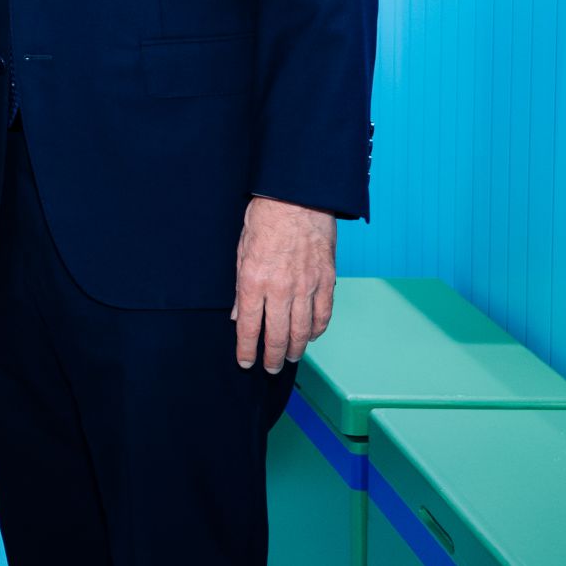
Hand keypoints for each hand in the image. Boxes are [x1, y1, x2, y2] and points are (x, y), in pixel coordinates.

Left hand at [233, 196, 338, 372]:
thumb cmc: (264, 219)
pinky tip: (312, 336)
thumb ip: (241, 287)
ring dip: (296, 348)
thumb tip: (239, 314)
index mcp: (254, 281)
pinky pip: (323, 313)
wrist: (297, 197)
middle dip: (272, 356)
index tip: (246, 363)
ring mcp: (307, 286)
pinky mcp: (326, 280)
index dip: (247, 350)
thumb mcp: (241, 250)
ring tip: (290, 358)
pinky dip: (318, 329)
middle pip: (277, 335)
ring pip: (303, 330)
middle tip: (269, 368)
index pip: (249, 328)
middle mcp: (281, 289)